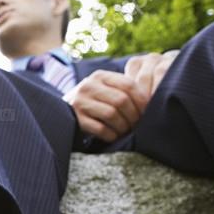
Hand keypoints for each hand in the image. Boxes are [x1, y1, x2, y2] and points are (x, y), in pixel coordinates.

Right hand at [63, 50, 178, 141]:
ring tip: (124, 132)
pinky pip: (100, 128)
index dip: (142, 100)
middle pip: (121, 100)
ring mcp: (80, 102)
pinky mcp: (75, 118)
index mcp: (100, 76)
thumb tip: (154, 99)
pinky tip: (113, 137)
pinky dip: (110, 135)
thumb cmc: (92, 104)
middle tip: (136, 126)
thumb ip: (123, 89)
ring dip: (122, 127)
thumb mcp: (105, 90)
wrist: (59, 114)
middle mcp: (88, 86)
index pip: (129, 85)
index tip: (146, 113)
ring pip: (112, 114)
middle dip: (133, 116)